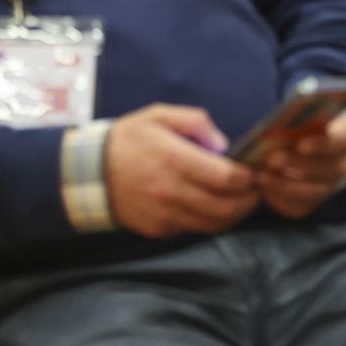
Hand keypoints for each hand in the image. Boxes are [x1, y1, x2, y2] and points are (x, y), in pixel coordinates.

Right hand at [104, 105, 259, 238]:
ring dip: (234, 215)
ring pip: (214, 224)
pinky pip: (194, 229)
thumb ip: (195, 122)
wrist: (90, 173)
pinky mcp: (160, 230)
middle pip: (227, 207)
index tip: (253, 171)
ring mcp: (166, 215)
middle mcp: (173, 192)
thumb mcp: (159, 115)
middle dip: (248, 199)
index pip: (227, 179)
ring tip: (240, 200)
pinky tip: (211, 206)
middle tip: (255, 189)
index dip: (248, 178)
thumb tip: (222, 145)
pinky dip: (209, 221)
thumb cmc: (129, 139)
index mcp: (176, 161)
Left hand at [254, 112, 345, 218]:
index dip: (322, 144)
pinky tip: (264, 187)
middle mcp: (344, 163)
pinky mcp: (313, 202)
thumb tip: (274, 131)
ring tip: (262, 175)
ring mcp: (331, 185)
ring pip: (316, 192)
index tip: (300, 145)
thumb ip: (294, 120)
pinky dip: (280, 198)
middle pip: (331, 169)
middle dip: (299, 165)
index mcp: (345, 134)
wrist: (300, 142)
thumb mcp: (300, 115)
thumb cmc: (300, 123)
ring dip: (286, 185)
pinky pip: (300, 206)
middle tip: (272, 160)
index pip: (343, 139)